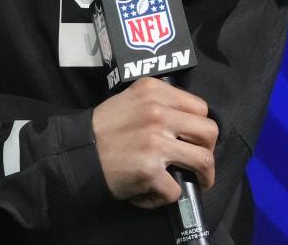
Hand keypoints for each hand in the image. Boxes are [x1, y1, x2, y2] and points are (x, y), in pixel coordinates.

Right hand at [91, 77, 217, 208]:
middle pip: (209, 132)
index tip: (196, 139)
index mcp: (156, 92)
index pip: (200, 107)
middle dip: (209, 150)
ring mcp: (156, 142)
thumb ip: (160, 103)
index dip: (201, 126)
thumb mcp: (132, 99)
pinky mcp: (149, 170)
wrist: (78, 151)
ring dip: (204, 176)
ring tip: (198, 182)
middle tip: (200, 162)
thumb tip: (189, 123)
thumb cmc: (105, 127)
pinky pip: (176, 189)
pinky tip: (155, 193)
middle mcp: (159, 113)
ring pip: (203, 160)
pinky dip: (167, 196)